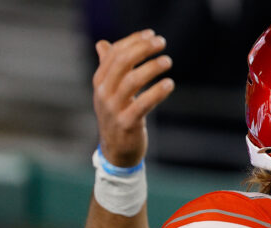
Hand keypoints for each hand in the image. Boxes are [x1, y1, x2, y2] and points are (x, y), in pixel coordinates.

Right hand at [92, 29, 173, 166]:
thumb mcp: (110, 92)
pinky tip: (169, 84)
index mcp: (100, 81)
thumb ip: (109, 68)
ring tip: (167, 61)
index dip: (133, 41)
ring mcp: (113, 109)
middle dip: (142, 49)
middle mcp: (103, 93)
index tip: (152, 34)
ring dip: (151, 68)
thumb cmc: (117, 116)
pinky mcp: (127, 123)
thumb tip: (102, 44)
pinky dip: (156, 92)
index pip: (114, 53)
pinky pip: (142, 104)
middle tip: (162, 43)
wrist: (116, 151)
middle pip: (121, 63)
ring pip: (131, 81)